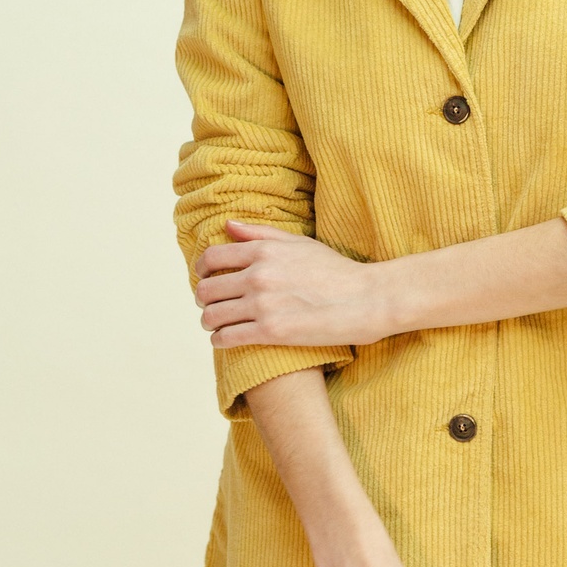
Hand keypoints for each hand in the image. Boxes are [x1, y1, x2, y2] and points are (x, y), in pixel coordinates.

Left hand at [194, 221, 392, 346]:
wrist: (365, 299)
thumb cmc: (336, 271)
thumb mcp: (299, 243)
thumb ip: (261, 233)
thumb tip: (228, 225)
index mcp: (264, 251)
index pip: (212, 258)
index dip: (201, 270)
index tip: (204, 278)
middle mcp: (258, 276)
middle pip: (206, 289)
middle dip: (204, 299)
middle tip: (212, 305)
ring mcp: (263, 304)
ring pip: (212, 316)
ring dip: (210, 321)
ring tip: (218, 324)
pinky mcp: (270, 332)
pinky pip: (227, 338)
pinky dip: (220, 340)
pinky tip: (226, 340)